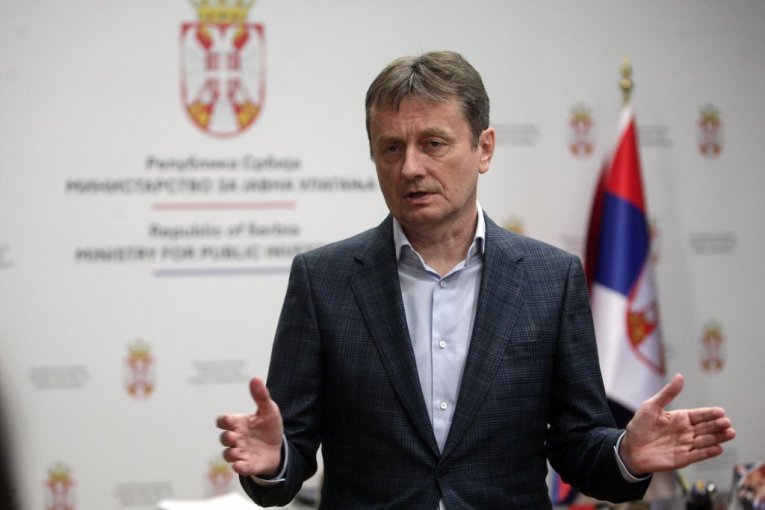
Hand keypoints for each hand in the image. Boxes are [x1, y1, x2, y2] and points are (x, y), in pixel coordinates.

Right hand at [217, 377, 283, 476]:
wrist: (278, 447)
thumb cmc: (269, 427)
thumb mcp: (269, 410)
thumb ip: (261, 396)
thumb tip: (255, 378)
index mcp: (239, 423)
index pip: (223, 421)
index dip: (223, 421)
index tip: (229, 420)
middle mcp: (236, 438)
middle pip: (224, 439)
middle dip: (227, 438)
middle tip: (235, 437)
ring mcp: (241, 452)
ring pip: (228, 455)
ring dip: (230, 454)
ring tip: (236, 452)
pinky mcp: (248, 465)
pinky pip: (240, 468)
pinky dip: (238, 467)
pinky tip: (240, 465)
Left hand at [619, 373, 734, 474]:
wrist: (629, 449)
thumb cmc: (639, 427)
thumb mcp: (651, 406)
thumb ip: (667, 393)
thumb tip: (680, 377)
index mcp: (680, 418)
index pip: (699, 415)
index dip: (710, 413)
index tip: (721, 412)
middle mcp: (685, 432)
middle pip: (706, 428)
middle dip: (717, 425)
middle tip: (727, 422)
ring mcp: (685, 445)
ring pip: (705, 441)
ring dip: (718, 437)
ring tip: (730, 433)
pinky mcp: (682, 458)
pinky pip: (698, 455)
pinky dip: (708, 452)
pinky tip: (718, 448)